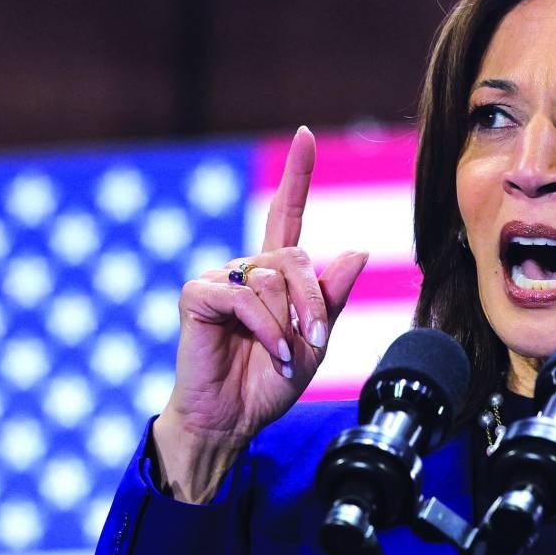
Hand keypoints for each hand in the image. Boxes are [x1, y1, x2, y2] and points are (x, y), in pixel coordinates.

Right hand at [153, 126, 367, 501]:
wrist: (233, 419)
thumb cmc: (270, 380)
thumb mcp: (315, 341)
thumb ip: (332, 298)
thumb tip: (357, 250)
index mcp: (275, 274)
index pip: (286, 213)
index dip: (297, 175)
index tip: (306, 136)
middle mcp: (248, 268)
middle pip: (296, 257)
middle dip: (314, 303)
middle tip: (315, 344)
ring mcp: (220, 279)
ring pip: (273, 278)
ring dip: (290, 323)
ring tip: (288, 356)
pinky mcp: (198, 294)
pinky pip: (244, 298)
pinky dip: (266, 329)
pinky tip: (272, 352)